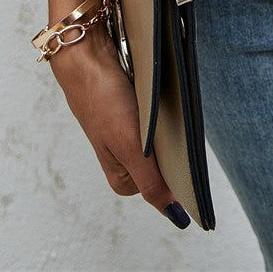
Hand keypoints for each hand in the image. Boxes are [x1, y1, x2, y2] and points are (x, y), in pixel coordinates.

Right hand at [48, 23, 191, 227]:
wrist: (86, 55)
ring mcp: (130, 133)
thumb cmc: (103, 100)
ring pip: (166, 136)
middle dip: (176, 143)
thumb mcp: (130, 147)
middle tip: (168, 123)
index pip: (167, 185)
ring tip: (162, 107)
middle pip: (168, 160)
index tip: (186, 152)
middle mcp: (126, 158)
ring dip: (171, 123)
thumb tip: (176, 217)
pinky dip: (165, 107)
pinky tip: (161, 96)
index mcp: (123, 177)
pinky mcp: (134, 110)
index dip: (180, 170)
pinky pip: (160, 115)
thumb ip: (152, 182)